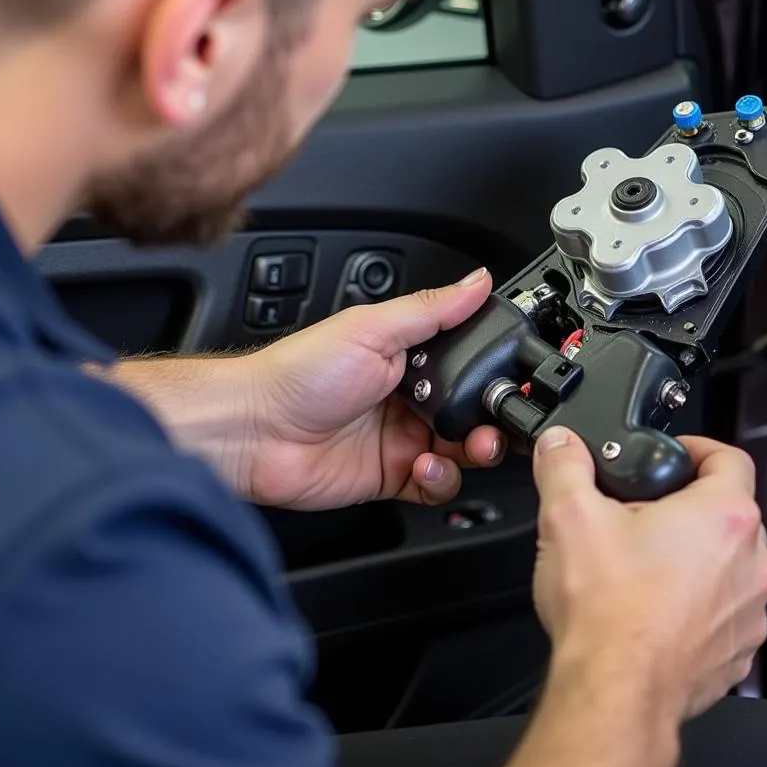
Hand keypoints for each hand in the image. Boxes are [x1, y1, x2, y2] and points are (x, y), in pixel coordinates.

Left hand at [240, 268, 504, 510]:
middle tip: (496, 423)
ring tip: (469, 447)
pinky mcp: (390, 476)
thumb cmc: (299, 373)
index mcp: (407, 355)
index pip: (468, 364)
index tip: (513, 381)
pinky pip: (434, 485)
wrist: (253, 431)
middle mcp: (408, 397)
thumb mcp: (371, 328)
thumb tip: (477, 281)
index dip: (492, 375)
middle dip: (492, 420)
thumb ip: (431, 310)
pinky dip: (439, 481)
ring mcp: (400, 438)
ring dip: (474, 452)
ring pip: (461, 452)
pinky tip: (423, 467)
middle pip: (472, 412)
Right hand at [530, 428, 766, 721]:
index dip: (699, 449)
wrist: (613, 690)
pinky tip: (653, 610)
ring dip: (696, 560)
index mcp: (724, 517)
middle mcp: (752, 563)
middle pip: (729, 514)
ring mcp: (749, 613)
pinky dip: (697, 607)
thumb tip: (560, 446)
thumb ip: (564, 465)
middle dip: (688, 508)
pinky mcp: (736, 653)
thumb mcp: (569, 513)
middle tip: (643, 514)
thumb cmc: (606, 610)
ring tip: (645, 566)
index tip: (675, 455)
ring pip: (730, 567)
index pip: (731, 458)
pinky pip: (724, 614)